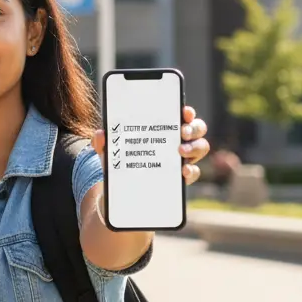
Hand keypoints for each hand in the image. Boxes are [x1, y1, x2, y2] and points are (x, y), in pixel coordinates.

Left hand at [92, 105, 209, 184]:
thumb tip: (100, 134)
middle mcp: (176, 140)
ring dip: (194, 147)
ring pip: (201, 147)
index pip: (179, 114)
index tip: (184, 111)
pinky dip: (191, 170)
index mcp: (161, 127)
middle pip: (197, 128)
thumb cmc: (119, 161)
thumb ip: (102, 142)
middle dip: (193, 127)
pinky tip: (183, 171)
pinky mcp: (182, 178)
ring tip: (180, 151)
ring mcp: (182, 159)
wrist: (121, 190)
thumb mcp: (108, 151)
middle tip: (182, 131)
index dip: (186, 111)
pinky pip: (194, 171)